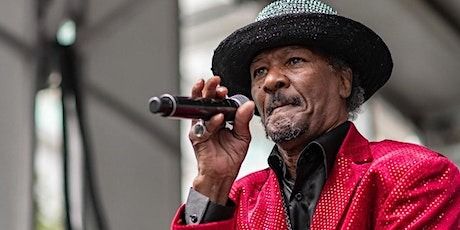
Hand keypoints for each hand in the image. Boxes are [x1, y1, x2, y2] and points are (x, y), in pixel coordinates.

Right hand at [189, 76, 254, 204]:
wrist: (223, 176)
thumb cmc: (230, 158)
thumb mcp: (242, 136)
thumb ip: (243, 120)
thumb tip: (248, 104)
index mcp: (218, 119)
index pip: (216, 101)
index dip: (219, 92)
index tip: (224, 87)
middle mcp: (208, 122)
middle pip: (205, 100)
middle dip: (209, 88)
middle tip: (214, 80)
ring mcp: (201, 129)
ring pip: (198, 109)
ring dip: (204, 97)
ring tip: (213, 90)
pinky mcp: (198, 139)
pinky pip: (203, 128)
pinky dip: (212, 122)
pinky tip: (218, 117)